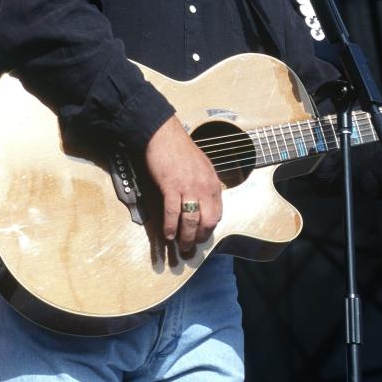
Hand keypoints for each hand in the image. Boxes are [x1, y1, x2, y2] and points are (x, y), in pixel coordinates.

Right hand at [145, 116, 222, 252]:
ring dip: (186, 237)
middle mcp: (204, 187)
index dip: (209, 229)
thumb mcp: (202, 166)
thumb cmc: (180, 149)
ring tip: (181, 247)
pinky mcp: (171, 186)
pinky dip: (171, 227)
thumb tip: (202, 203)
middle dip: (199, 238)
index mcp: (213, 183)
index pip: (217, 213)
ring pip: (191, 221)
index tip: (202, 237)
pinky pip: (173, 213)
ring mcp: (188, 187)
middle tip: (191, 247)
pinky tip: (168, 234)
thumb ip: (205, 185)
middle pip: (207, 221)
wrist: (164, 134)